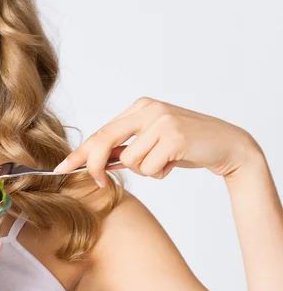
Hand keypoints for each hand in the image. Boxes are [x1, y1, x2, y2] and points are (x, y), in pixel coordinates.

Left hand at [53, 96, 260, 186]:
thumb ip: (127, 148)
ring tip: (165, 162)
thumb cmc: (186, 147)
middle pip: (105, 141)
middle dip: (95, 166)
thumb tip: (96, 165)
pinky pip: (150, 167)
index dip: (80, 153)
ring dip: (146, 170)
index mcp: (140, 107)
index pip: (101, 132)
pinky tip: (175, 163)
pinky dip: (159, 173)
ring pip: (131, 161)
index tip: (61, 168)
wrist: (228, 145)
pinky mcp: (175, 137)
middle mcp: (148, 109)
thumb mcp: (153, 143)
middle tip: (100, 184)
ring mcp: (162, 121)